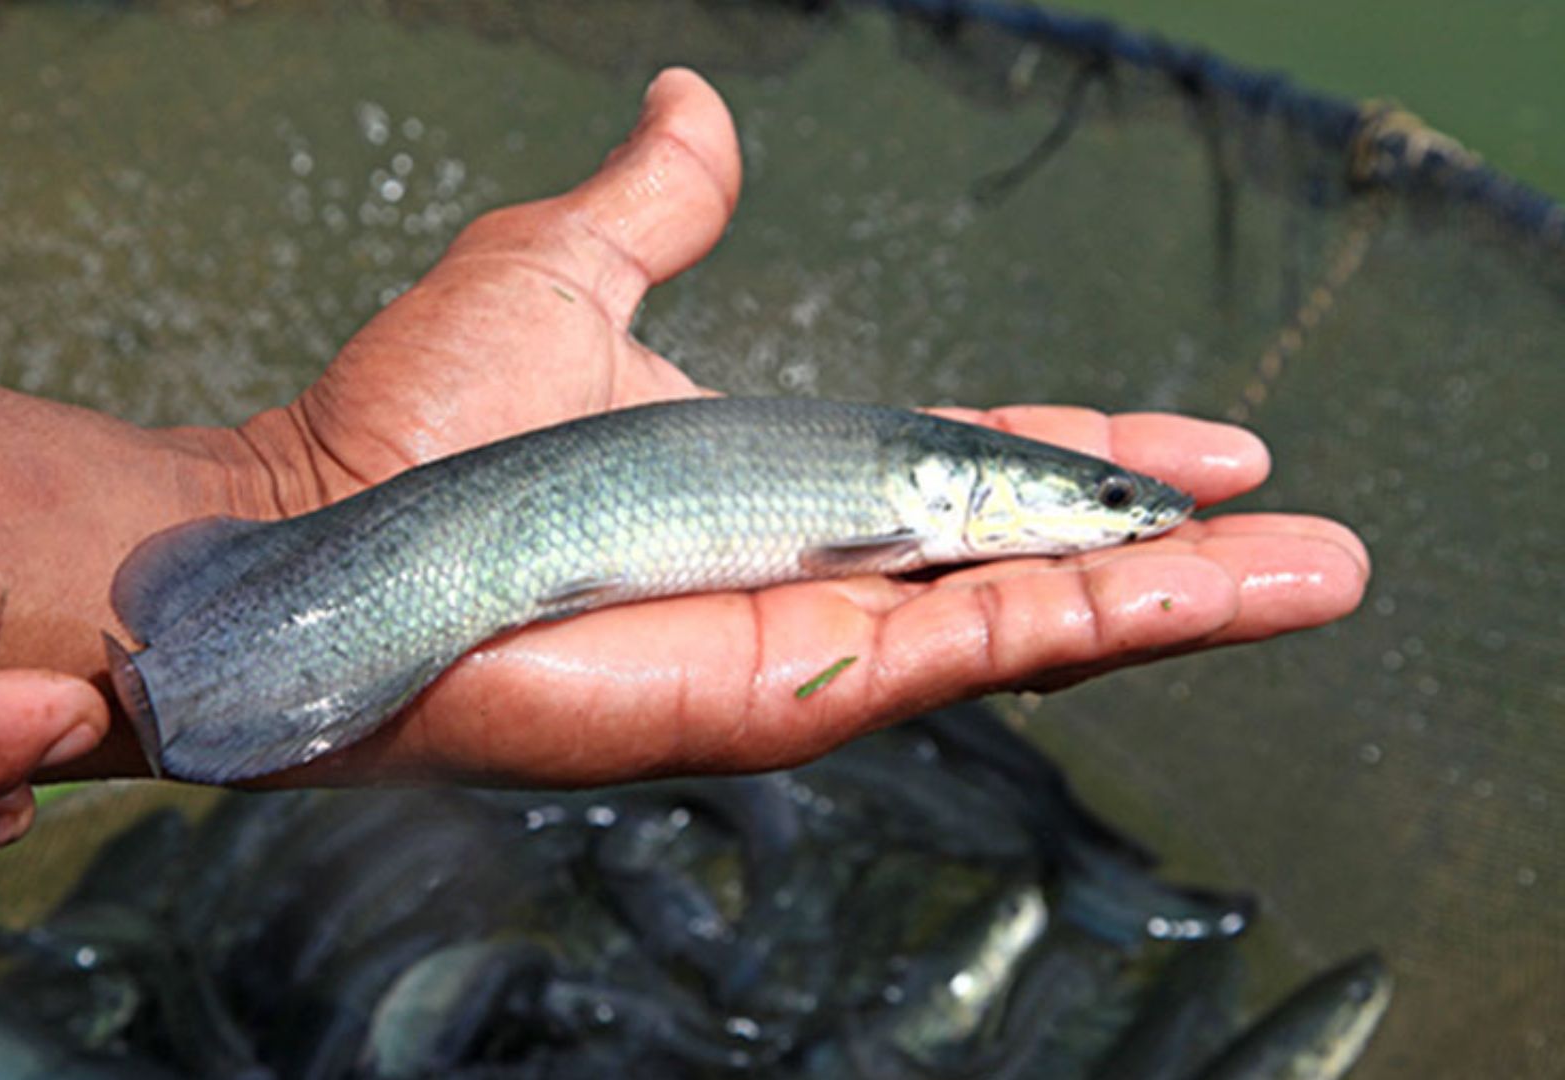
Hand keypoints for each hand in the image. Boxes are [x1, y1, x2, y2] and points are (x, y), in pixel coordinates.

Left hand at [214, 69, 1367, 785]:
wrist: (322, 526)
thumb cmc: (417, 416)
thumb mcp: (568, 272)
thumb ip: (659, 204)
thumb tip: (695, 102)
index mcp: (786, 475)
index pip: (975, 462)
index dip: (1091, 455)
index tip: (1209, 449)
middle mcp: (810, 567)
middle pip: (1027, 559)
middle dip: (1174, 554)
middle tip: (1315, 546)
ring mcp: (801, 639)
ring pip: (1021, 622)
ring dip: (1171, 604)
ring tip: (1312, 581)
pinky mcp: (775, 691)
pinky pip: (952, 656)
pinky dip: (1072, 630)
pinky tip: (1183, 605)